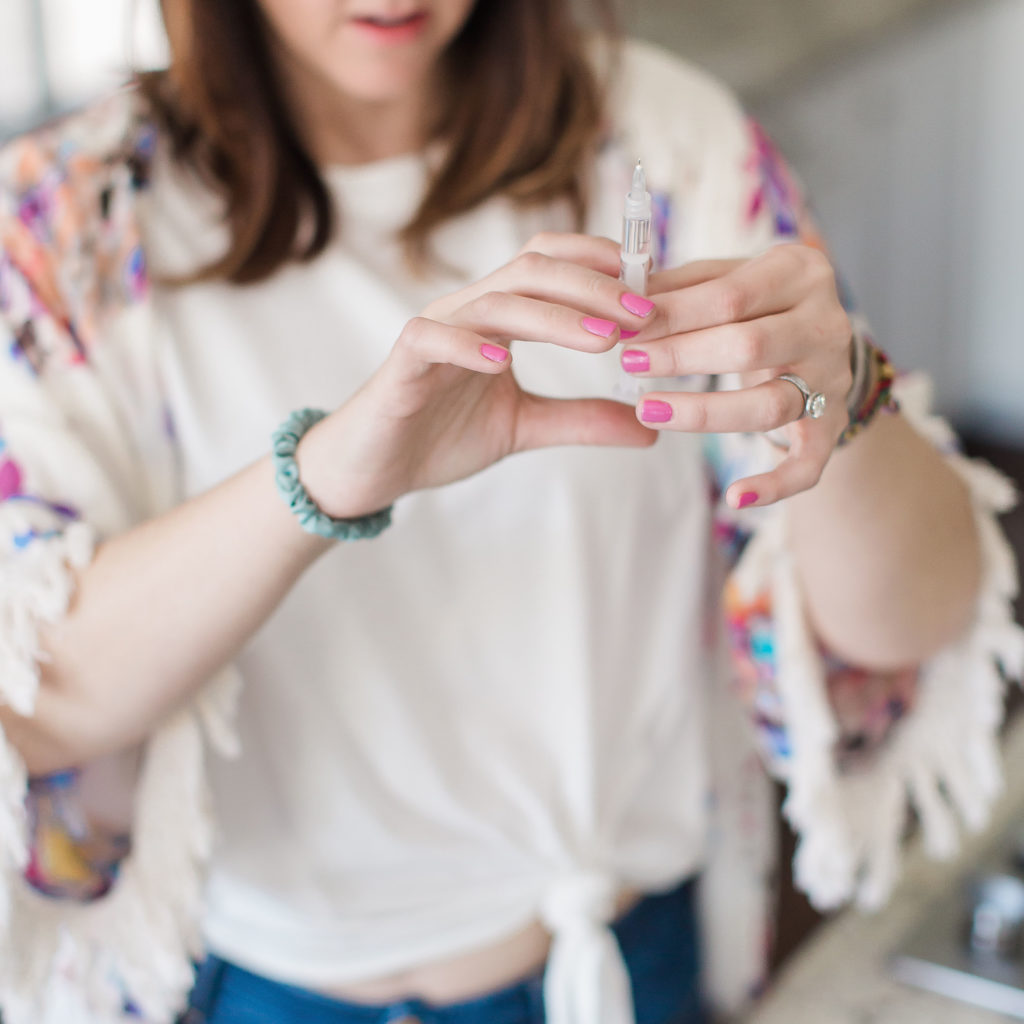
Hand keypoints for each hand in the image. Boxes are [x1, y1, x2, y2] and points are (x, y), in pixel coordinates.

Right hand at [297, 233, 657, 517]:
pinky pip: (431, 339)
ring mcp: (434, 333)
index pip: (551, 264)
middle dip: (594, 286)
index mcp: (498, 316)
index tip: (654, 288)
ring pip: (495, 300)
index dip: (601, 266)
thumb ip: (583, 420)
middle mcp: (468, 311)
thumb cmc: (441, 436)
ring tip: (603, 337)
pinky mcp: (401, 365)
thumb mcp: (526, 427)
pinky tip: (503, 362)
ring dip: (555, 315)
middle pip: (533, 269)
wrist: (373, 469)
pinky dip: (467, 345)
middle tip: (644, 314)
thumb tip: (651, 428)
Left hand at [617, 244, 853, 507]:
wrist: (823, 346)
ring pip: (769, 404)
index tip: (626, 326)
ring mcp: (832, 380)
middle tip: (629, 362)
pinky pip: (809, 464)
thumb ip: (682, 287)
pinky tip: (735, 496)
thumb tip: (624, 294)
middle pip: (748, 346)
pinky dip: (776, 484)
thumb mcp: (729, 280)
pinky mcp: (831, 427)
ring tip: (647, 410)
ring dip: (703, 413)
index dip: (673, 314)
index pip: (730, 294)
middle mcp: (825, 326)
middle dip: (681, 357)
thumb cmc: (759, 307)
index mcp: (800, 274)